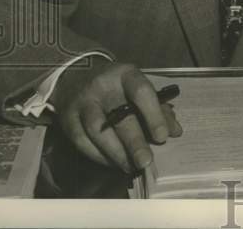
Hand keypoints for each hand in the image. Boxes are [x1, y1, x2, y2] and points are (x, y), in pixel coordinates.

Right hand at [49, 61, 181, 172]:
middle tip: (146, 161)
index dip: (153, 114)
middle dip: (134, 141)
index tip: (163, 136)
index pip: (141, 91)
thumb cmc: (115, 85)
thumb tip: (175, 131)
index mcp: (125, 74)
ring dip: (116, 152)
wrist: (75, 77)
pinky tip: (113, 164)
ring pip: (97, 129)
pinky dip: (99, 156)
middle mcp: (103, 86)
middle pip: (119, 115)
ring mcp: (83, 102)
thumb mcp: (136, 87)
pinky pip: (82, 141)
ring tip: (130, 167)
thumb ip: (158, 107)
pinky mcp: (67, 119)